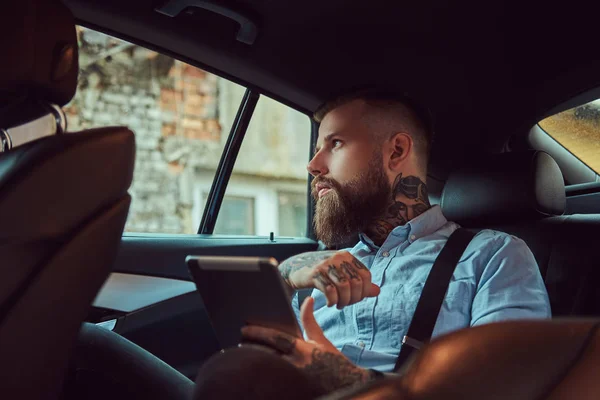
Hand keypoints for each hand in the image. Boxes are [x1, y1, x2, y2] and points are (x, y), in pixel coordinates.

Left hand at [241, 297, 374, 391]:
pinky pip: (272, 381)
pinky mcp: (292, 388)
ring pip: (266, 369)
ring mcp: (293, 378)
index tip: (244, 329)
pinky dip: (261, 375)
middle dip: (251, 349)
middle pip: (266, 355)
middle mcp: (296, 365)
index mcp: (302, 349)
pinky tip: (252, 373)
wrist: (348, 384)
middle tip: (238, 343)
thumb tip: (308, 299)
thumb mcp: (321, 340)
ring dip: (254, 362)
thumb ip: (310, 320)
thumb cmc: (333, 361)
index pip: (276, 338)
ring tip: (241, 357)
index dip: (258, 333)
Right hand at [279, 251, 379, 308]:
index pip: (366, 276)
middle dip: (353, 298)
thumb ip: (359, 282)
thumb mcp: (341, 273)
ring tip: (338, 305)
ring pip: (344, 287)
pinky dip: (332, 301)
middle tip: (346, 304)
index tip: (355, 299)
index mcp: (347, 256)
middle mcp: (338, 258)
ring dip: (343, 301)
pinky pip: (330, 291)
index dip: (363, 291)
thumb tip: (377, 291)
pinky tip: (330, 303)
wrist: (295, 268)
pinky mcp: (314, 274)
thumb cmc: (321, 272)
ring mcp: (326, 265)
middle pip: (356, 283)